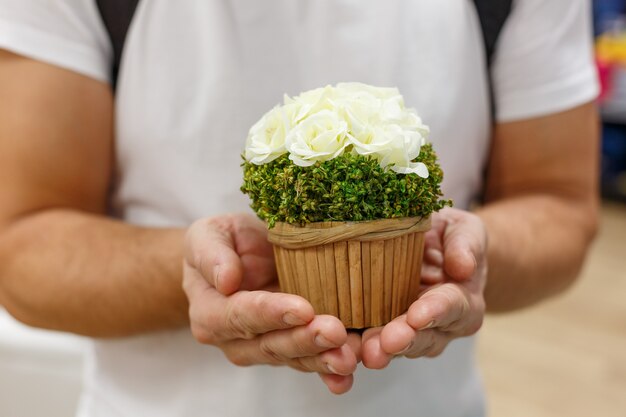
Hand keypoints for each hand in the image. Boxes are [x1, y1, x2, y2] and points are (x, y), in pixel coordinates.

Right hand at [182, 213, 360, 393]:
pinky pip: (310, 361)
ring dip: (322, 359)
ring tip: (348, 356)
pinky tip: (348, 374)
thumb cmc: (222, 242)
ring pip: (293, 358)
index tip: (302, 308)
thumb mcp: (208, 234)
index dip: (271, 313)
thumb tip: (226, 279)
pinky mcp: (291, 347)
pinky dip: (330, 370)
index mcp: (211, 311)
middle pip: (270, 344)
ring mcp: (264, 347)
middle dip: (304, 340)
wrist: (239, 256)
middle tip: (335, 332)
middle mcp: (235, 339)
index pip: (240, 316)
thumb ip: (211, 254)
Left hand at [361, 208, 486, 367]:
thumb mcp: (463, 230)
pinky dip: (359, 347)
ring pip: (398, 347)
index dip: (436, 311)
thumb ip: (465, 244)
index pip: (453, 307)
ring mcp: (413, 333)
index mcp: (464, 300)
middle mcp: (441, 326)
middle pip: (425, 337)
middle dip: (405, 340)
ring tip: (366, 351)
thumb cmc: (450, 237)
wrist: (435, 251)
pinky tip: (344, 348)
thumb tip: (464, 266)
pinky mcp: (384, 332)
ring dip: (381, 349)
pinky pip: (373, 343)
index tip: (418, 316)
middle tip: (388, 342)